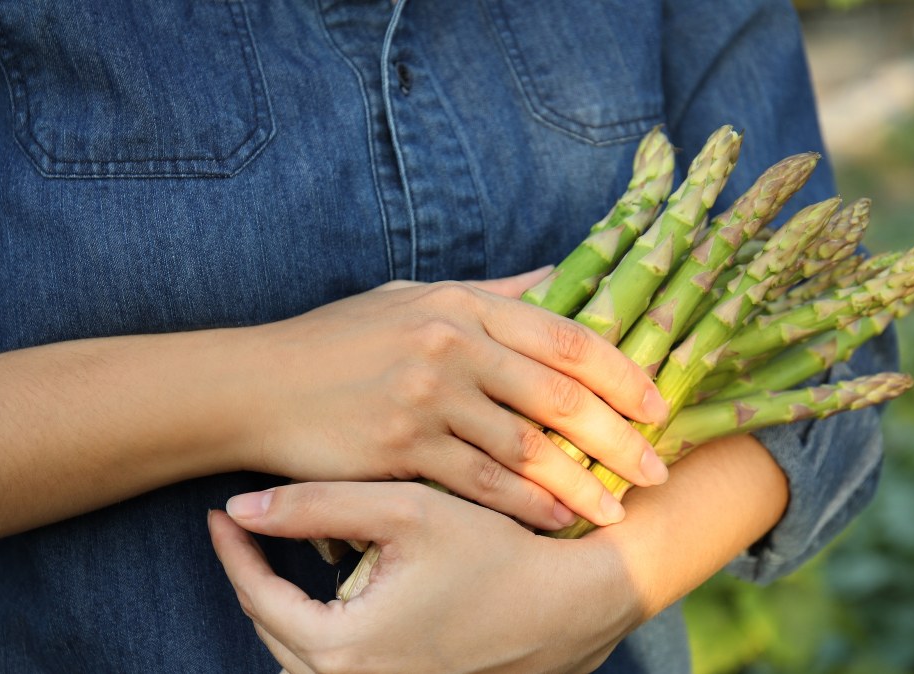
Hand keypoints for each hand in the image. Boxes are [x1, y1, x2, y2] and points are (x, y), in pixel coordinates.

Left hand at [209, 482, 643, 672]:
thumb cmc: (496, 550)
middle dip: (256, 580)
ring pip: (303, 659)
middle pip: (274, 634)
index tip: (219, 511)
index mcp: (344, 648)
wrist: (575, 601)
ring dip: (287, 611)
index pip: (259, 598)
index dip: (235, 551)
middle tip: (248, 532)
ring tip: (284, 562)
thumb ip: (317, 506)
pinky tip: (335, 596)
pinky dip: (325, 635)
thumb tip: (240, 509)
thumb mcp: (405, 512)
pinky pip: (342, 670)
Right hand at [233, 268, 669, 528]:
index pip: (564, 335)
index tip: (656, 405)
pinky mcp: (401, 448)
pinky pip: (480, 484)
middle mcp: (451, 346)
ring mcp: (426, 398)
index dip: (620, 373)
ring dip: (580, 483)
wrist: (256, 385)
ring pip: (526, 448)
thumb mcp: (413, 297)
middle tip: (657, 469)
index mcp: (461, 304)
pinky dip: (525, 506)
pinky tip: (556, 520)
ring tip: (618, 509)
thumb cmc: (337, 342)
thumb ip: (490, 292)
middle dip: (618, 437)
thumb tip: (557, 276)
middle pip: (559, 395)